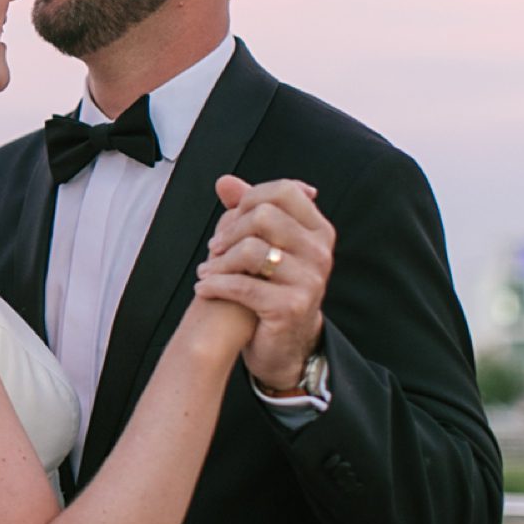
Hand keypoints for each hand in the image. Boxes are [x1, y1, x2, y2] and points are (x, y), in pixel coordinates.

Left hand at [193, 175, 333, 389]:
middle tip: (214, 248)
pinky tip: (203, 288)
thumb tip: (224, 181)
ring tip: (206, 269)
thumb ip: (247, 209)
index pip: (285, 191)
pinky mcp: (292, 307)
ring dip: (218, 260)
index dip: (250, 198)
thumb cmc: (271, 286)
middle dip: (229, 230)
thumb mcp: (265, 244)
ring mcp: (310, 281)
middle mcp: (321, 253)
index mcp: (318, 230)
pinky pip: (243, 286)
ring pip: (251, 249)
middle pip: (264, 216)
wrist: (284, 343)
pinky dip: (215, 285)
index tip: (232, 217)